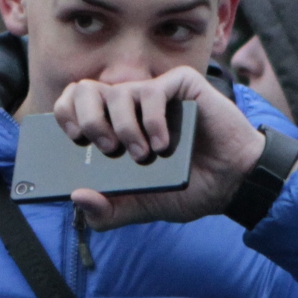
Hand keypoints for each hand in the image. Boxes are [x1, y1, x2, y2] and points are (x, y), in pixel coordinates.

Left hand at [51, 67, 270, 229]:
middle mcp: (129, 105)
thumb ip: (107, 212)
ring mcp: (155, 93)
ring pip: (118, 91)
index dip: (64, 115)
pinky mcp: (182, 86)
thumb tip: (76, 196)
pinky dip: (153, 119)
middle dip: (88, 118)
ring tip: (143, 155)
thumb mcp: (139, 209)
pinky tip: (162, 144)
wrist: (232, 184)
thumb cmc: (186, 190)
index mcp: (111, 126)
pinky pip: (153, 90)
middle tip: (106, 147)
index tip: (73, 139)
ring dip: (124, 127)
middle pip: (85, 90)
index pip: (72, 105)